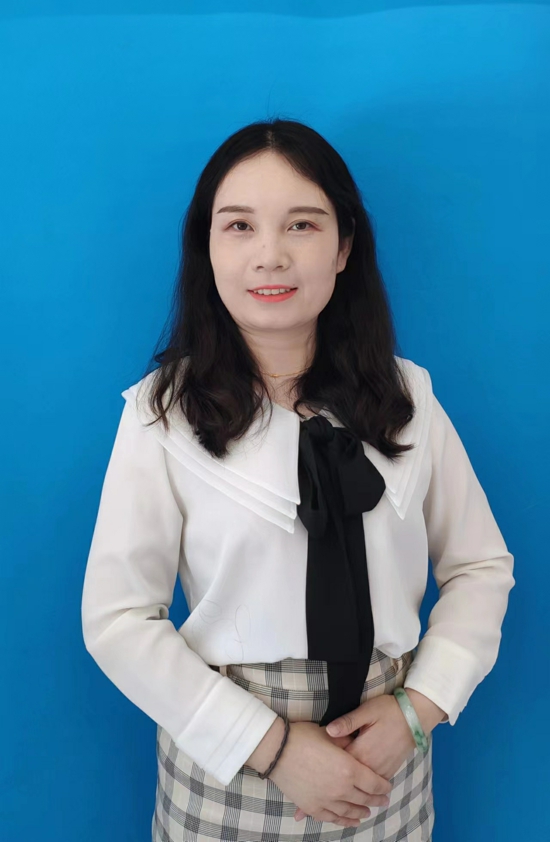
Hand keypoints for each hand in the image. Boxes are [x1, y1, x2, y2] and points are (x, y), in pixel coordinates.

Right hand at [266, 720, 392, 828]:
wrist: (276, 749)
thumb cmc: (303, 736)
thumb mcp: (330, 734)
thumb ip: (346, 742)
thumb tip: (353, 745)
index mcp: (349, 768)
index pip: (373, 782)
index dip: (382, 786)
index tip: (387, 787)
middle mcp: (341, 788)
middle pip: (364, 798)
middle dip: (376, 800)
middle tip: (383, 800)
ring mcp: (326, 800)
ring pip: (350, 811)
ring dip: (361, 812)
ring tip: (367, 812)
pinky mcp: (312, 807)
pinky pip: (332, 818)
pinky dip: (344, 821)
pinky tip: (350, 821)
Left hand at [293, 689, 444, 822]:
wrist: (415, 717)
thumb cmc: (389, 710)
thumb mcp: (367, 711)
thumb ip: (347, 722)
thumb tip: (328, 730)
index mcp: (361, 751)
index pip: (337, 765)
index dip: (318, 774)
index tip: (299, 782)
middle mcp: (370, 766)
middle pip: (344, 785)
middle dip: (323, 795)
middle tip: (301, 812)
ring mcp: (380, 771)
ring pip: (357, 792)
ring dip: (339, 803)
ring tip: (318, 812)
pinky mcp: (387, 772)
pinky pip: (370, 790)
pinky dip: (357, 799)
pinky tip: (348, 807)